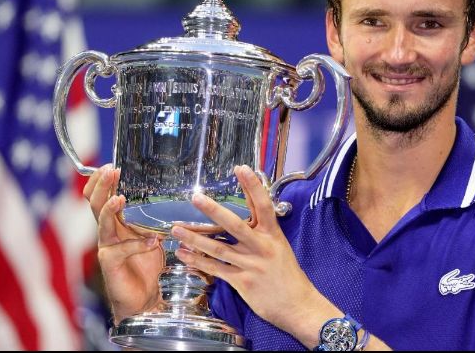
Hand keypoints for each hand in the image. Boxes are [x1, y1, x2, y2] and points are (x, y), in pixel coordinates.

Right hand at [83, 165, 163, 321]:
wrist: (145, 298)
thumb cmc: (148, 265)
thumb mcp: (153, 234)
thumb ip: (154, 218)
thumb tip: (172, 194)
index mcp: (117, 222)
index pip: (100, 196)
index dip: (100, 180)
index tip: (110, 165)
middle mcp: (108, 232)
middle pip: (95, 203)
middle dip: (102, 185)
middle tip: (112, 170)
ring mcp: (107, 247)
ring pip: (102, 223)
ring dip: (110, 209)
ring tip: (120, 198)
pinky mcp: (111, 263)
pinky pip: (121, 250)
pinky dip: (138, 244)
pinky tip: (152, 241)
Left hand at [171, 165, 338, 341]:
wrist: (297, 305)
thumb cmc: (288, 274)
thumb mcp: (280, 245)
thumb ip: (263, 228)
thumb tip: (251, 206)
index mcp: (273, 235)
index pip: (263, 205)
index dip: (252, 186)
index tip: (241, 168)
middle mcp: (261, 247)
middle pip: (234, 225)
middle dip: (214, 211)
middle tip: (196, 197)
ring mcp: (250, 265)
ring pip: (218, 249)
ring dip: (195, 238)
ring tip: (177, 228)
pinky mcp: (242, 282)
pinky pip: (215, 269)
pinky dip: (198, 261)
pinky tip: (183, 253)